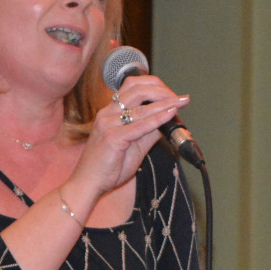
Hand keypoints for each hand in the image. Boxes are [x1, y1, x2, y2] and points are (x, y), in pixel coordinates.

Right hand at [66, 75, 188, 204]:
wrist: (88, 183)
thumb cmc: (107, 166)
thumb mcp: (133, 145)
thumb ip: (148, 131)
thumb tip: (168, 121)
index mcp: (110, 112)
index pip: (133, 86)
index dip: (154, 86)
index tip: (171, 94)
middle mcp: (107, 113)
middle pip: (137, 89)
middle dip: (162, 90)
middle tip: (178, 98)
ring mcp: (108, 124)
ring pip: (141, 106)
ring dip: (165, 103)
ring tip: (181, 102)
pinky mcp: (112, 137)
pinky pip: (140, 125)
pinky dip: (158, 118)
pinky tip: (170, 115)